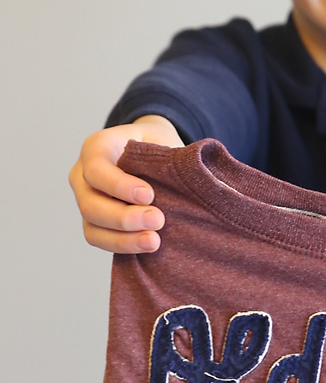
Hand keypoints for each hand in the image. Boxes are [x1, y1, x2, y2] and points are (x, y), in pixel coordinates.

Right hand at [69, 116, 182, 252]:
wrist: (149, 153)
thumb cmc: (154, 142)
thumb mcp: (160, 137)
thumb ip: (164, 155)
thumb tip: (185, 177)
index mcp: (96, 147)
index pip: (95, 169)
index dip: (119, 186)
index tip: (149, 195)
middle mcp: (82, 175)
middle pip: (90, 205)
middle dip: (124, 218)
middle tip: (158, 220)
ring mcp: (85, 201)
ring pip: (92, 228)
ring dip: (123, 239)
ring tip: (153, 241)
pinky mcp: (94, 222)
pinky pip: (100, 240)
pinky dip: (123, 245)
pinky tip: (145, 245)